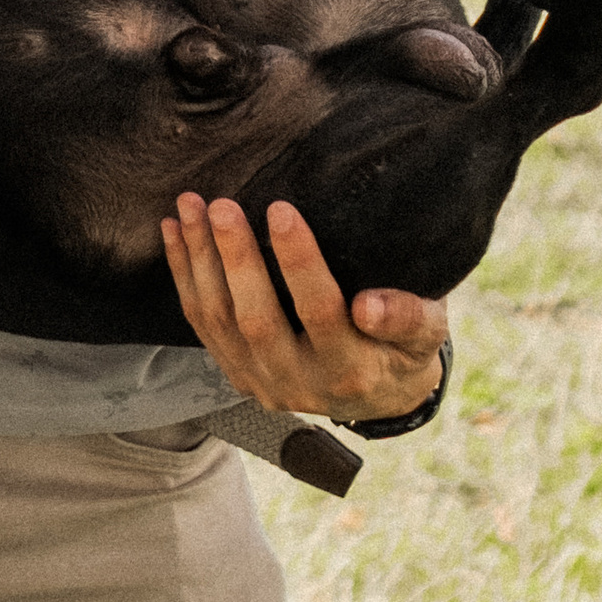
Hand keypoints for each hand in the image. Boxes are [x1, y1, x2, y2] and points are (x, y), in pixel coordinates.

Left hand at [161, 193, 448, 423]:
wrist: (377, 396)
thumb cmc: (404, 348)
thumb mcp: (428, 335)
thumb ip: (409, 318)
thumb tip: (370, 306)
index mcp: (350, 369)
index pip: (320, 312)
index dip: (299, 262)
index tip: (282, 209)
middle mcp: (300, 383)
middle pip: (257, 320)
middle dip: (235, 259)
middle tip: (221, 205)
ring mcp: (262, 382)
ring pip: (220, 321)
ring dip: (200, 261)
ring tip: (190, 207)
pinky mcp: (237, 373)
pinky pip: (202, 324)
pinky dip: (184, 276)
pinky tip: (174, 233)